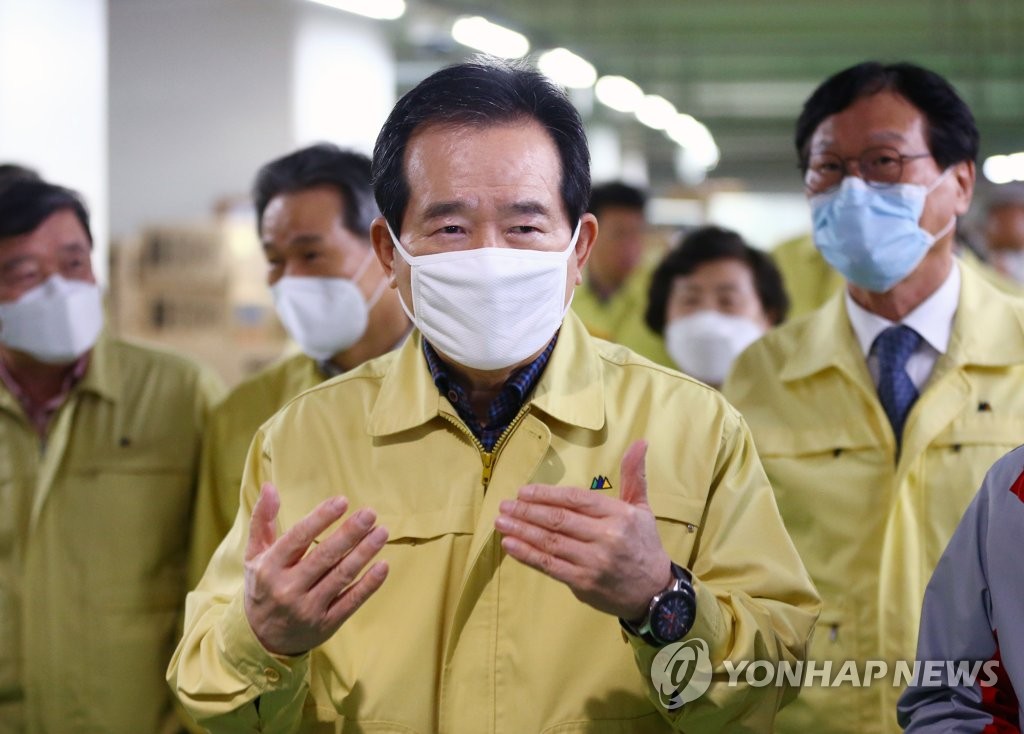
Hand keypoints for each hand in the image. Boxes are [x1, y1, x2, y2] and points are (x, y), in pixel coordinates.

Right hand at [243, 482, 388, 655]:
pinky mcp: (326, 624)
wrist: (261, 639)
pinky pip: (351, 602)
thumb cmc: (262, 586)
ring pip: (341, 577)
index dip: (321, 518)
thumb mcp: (254, 555)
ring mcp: (308, 609)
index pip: (298, 538)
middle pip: (324, 557)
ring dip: (364, 553)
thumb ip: (262, 520)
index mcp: (269, 568)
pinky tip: (383, 565)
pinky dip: (369, 584)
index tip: (342, 501)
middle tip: (370, 514)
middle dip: (350, 533)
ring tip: (382, 532)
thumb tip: (270, 486)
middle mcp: (287, 589)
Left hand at [495, 439, 671, 619]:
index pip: (575, 499)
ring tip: (501, 522)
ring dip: (521, 531)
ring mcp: (593, 561)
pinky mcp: (583, 583)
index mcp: (618, 515)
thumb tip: (640, 442)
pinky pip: (550, 566)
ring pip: (550, 542)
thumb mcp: (642, 508)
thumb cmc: (644, 544)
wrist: (655, 591)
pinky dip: (527, 555)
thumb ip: (634, 475)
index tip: (524, 491)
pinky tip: (510, 545)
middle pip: (559, 520)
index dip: (547, 494)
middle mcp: (605, 537)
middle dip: (527, 511)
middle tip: (505, 505)